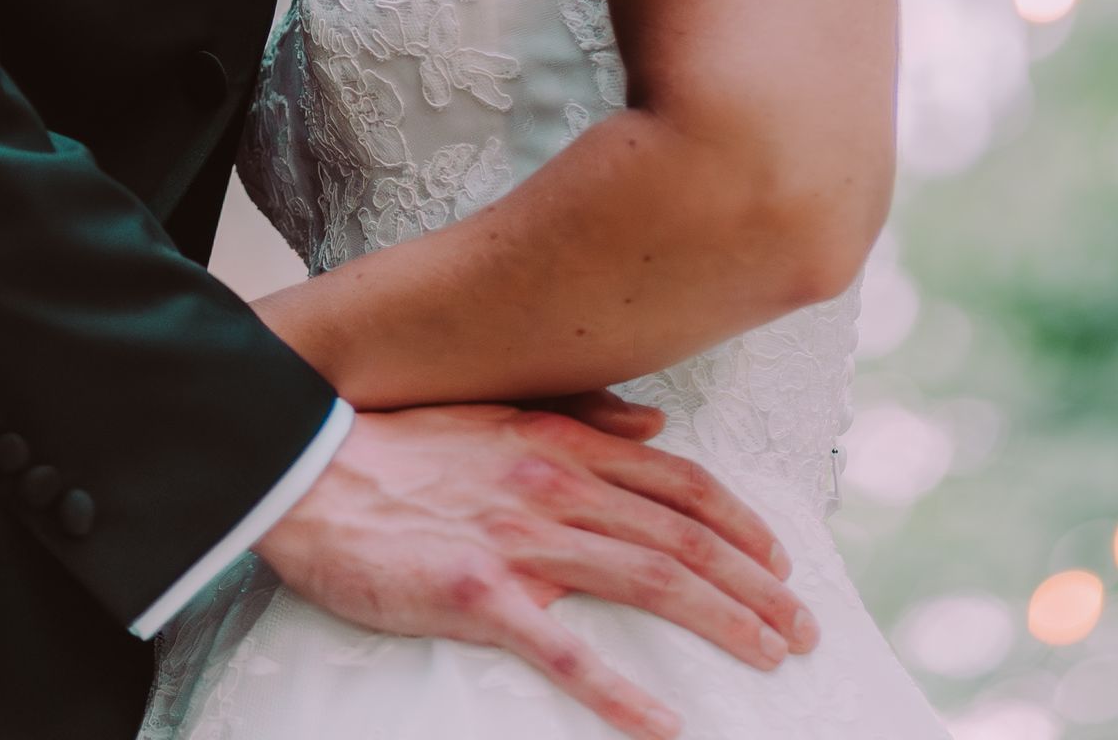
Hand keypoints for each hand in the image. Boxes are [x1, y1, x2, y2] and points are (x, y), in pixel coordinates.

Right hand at [256, 402, 816, 739]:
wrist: (314, 468)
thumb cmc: (403, 445)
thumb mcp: (501, 409)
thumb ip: (582, 415)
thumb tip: (652, 424)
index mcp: (564, 443)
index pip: (679, 485)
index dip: (741, 525)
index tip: (783, 564)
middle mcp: (558, 484)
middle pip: (683, 536)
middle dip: (755, 583)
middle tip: (804, 629)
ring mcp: (523, 537)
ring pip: (649, 579)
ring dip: (722, 620)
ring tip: (772, 657)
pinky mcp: (480, 592)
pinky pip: (565, 649)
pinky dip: (621, 688)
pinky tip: (665, 722)